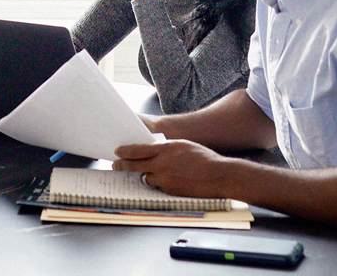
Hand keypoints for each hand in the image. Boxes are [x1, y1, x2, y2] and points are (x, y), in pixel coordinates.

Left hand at [113, 139, 231, 197]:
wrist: (219, 175)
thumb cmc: (203, 158)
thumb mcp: (182, 145)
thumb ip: (165, 148)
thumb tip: (150, 149)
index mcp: (165, 149)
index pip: (137, 150)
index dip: (125, 152)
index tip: (117, 152)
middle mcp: (162, 164)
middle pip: (134, 166)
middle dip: (123, 165)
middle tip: (116, 165)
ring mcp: (165, 179)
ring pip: (146, 178)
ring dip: (144, 176)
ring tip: (141, 173)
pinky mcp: (171, 191)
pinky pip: (159, 187)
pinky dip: (159, 184)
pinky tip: (164, 181)